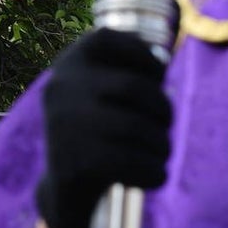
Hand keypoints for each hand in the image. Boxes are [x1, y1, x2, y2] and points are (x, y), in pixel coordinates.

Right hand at [36, 29, 172, 227]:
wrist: (65, 189)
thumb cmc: (102, 130)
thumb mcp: (107, 93)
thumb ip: (133, 73)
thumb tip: (163, 62)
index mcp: (69, 65)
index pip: (105, 38)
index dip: (142, 52)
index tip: (158, 74)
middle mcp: (60, 89)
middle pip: (133, 87)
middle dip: (163, 108)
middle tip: (166, 124)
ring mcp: (63, 126)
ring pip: (136, 127)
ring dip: (162, 143)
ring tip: (163, 152)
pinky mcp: (73, 163)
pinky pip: (130, 162)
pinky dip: (153, 171)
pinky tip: (157, 175)